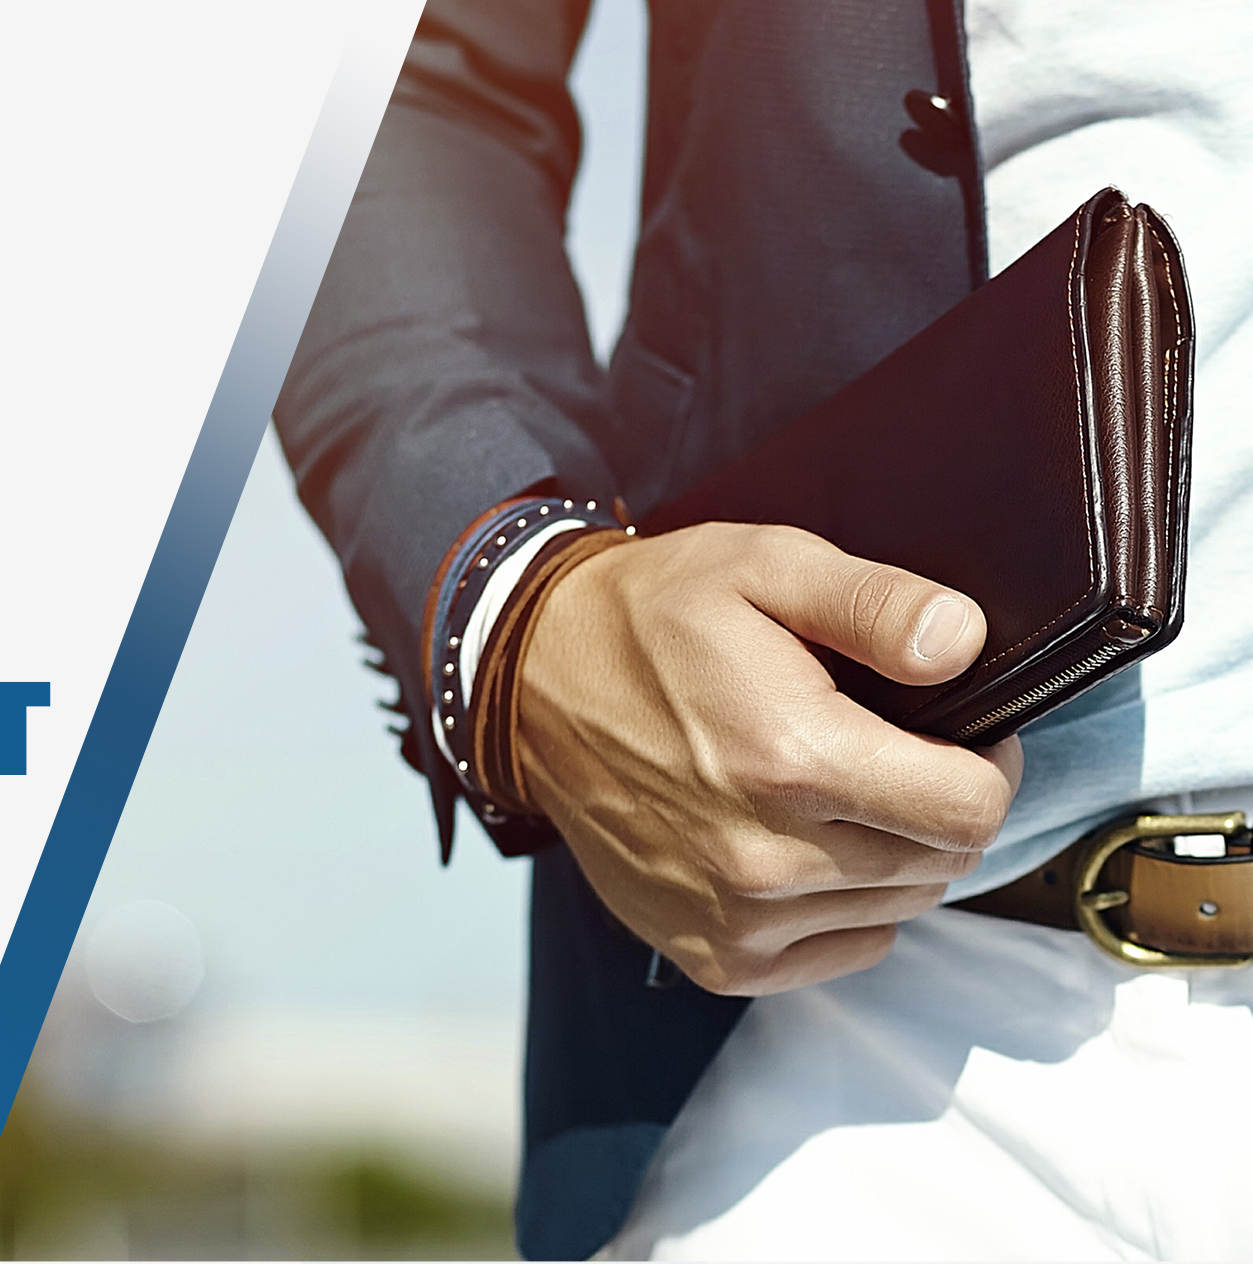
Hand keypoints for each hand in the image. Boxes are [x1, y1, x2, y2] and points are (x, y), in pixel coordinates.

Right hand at [517, 522, 1022, 995]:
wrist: (530, 682)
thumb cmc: (651, 618)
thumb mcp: (763, 566)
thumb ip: (873, 603)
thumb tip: (965, 642)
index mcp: (792, 759)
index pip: (971, 811)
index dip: (988, 765)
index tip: (958, 734)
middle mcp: (766, 859)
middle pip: (941, 864)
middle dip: (936, 805)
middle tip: (887, 750)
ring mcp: (735, 918)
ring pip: (897, 910)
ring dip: (890, 855)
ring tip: (833, 792)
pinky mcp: (711, 954)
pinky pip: (842, 951)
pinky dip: (846, 908)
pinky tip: (802, 846)